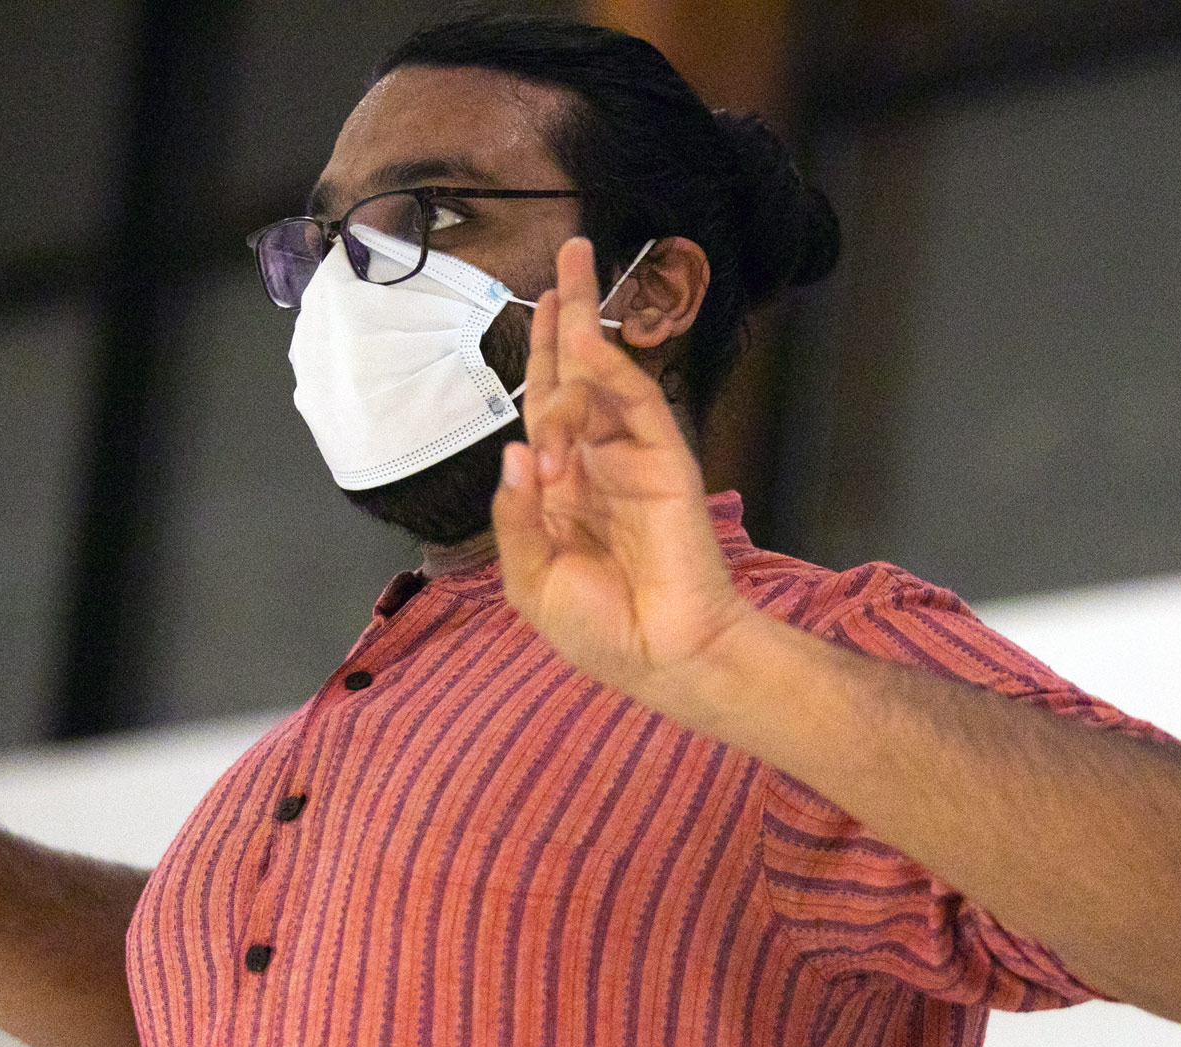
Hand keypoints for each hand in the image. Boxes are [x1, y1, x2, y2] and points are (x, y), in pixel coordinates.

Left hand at [491, 237, 756, 708]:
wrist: (663, 656)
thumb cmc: (599, 631)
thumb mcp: (530, 581)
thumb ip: (515, 519)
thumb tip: (515, 450)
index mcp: (562, 492)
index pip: (546, 411)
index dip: (541, 361)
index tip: (539, 308)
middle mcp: (596, 464)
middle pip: (574, 377)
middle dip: (566, 318)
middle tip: (566, 256)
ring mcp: (632, 458)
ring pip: (601, 380)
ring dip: (580, 333)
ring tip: (566, 279)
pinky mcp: (665, 460)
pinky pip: (635, 403)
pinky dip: (605, 375)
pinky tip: (582, 343)